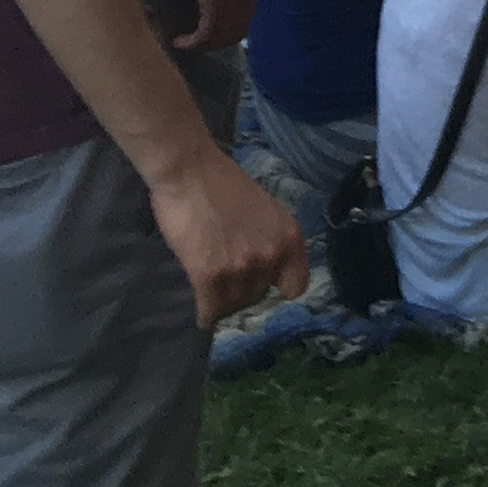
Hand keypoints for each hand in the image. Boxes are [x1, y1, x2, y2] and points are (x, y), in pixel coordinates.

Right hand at [147, 149, 306, 323]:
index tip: (263, 282)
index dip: (278, 286)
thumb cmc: (223, 184)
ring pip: (234, 306)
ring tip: (212, 293)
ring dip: (223, 302)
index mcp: (289, 236)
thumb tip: (265, 268)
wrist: (190, 171)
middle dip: (243, 291)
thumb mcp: (265, 210)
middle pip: (259, 296)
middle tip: (227, 281)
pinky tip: (202, 313)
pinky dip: (205, 315)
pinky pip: (211, 311)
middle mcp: (270, 255)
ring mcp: (240, 267)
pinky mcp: (209, 275)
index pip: (296, 285)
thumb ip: (269, 239)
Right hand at [166, 0, 256, 50]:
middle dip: (218, 40)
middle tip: (197, 41)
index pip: (253, 15)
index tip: (215, 33)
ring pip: (224, 35)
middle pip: (240, 29)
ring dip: (203, 43)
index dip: (233, 29)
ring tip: (186, 42)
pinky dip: (192, 42)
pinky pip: (206, 33)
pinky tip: (179, 41)